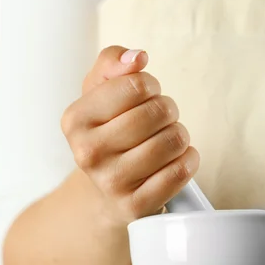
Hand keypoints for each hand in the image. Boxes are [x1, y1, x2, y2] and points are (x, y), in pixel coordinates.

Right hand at [61, 46, 198, 224]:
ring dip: (179, 135)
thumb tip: (137, 58)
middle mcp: (87, 153)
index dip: (151, 85)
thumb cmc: (108, 131)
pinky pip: (180, 172)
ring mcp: (111, 183)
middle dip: (168, 110)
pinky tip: (177, 159)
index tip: (146, 95)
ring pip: (173, 140)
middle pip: (157, 112)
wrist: (105, 189)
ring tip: (167, 139)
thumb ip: (113, 62)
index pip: (136, 83)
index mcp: (75, 119)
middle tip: (161, 119)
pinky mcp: (135, 206)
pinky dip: (188, 160)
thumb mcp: (100, 91)